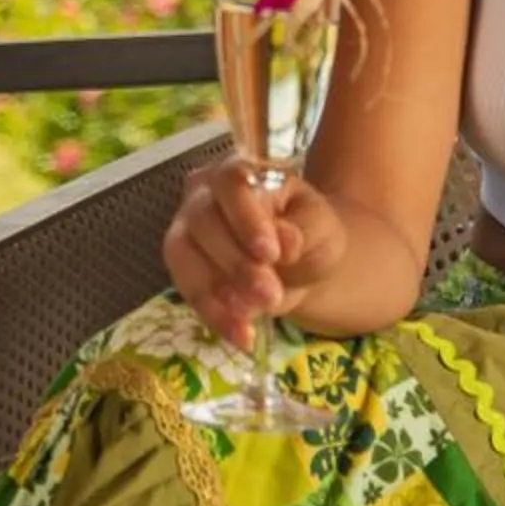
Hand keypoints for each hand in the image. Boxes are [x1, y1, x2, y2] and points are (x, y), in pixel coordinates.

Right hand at [162, 159, 348, 351]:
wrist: (300, 262)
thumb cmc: (309, 233)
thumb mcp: (322, 228)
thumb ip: (305, 231)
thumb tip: (287, 242)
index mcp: (242, 169)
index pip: (232, 181)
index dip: (246, 217)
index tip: (272, 253)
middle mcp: (204, 191)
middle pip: (204, 219)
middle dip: (236, 262)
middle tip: (271, 295)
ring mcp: (187, 226)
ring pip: (184, 253)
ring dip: (218, 291)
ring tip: (253, 321)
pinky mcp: (183, 265)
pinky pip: (187, 289)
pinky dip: (214, 316)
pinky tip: (243, 336)